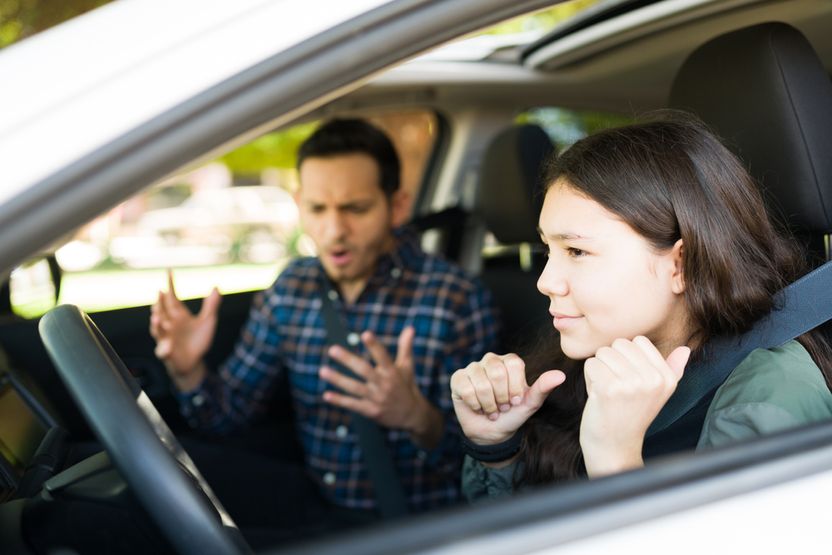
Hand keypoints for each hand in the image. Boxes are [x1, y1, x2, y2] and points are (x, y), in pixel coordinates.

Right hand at [149, 269, 220, 390]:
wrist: (194, 362)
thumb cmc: (198, 340)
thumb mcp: (208, 322)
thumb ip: (211, 306)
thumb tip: (216, 287)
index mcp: (179, 315)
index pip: (172, 298)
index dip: (171, 285)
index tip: (169, 271)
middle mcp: (170, 324)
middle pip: (162, 311)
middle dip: (160, 303)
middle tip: (160, 292)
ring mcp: (166, 338)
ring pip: (157, 329)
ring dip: (156, 323)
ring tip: (156, 316)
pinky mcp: (167, 352)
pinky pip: (164, 350)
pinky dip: (165, 348)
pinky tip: (169, 346)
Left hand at [320, 327, 433, 434]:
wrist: (412, 415)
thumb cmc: (407, 386)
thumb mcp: (407, 366)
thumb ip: (406, 346)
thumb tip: (410, 328)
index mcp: (392, 372)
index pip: (383, 356)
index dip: (374, 345)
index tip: (365, 334)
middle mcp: (384, 384)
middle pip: (364, 370)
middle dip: (348, 360)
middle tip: (332, 349)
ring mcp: (376, 398)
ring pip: (355, 388)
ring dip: (338, 379)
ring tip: (322, 371)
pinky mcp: (371, 411)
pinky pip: (353, 405)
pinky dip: (340, 400)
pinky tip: (326, 395)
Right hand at [450, 352, 565, 445]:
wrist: (491, 432)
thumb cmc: (512, 414)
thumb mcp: (530, 404)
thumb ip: (543, 388)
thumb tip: (561, 375)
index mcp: (510, 361)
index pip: (514, 364)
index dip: (515, 387)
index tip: (516, 401)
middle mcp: (491, 360)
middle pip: (496, 372)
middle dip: (501, 397)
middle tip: (502, 407)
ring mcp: (473, 368)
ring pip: (481, 383)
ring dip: (488, 404)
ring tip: (491, 410)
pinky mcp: (458, 378)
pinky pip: (466, 389)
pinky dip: (475, 404)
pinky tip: (477, 407)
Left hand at [579, 336, 690, 476]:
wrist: (615, 446)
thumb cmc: (632, 416)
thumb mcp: (659, 393)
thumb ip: (672, 369)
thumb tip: (685, 349)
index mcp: (666, 378)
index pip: (639, 341)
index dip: (627, 356)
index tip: (630, 379)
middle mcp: (653, 380)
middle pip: (619, 344)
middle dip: (612, 362)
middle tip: (617, 387)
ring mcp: (631, 384)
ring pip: (603, 353)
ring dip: (600, 370)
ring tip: (608, 391)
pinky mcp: (609, 388)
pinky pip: (591, 364)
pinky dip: (589, 378)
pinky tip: (598, 396)